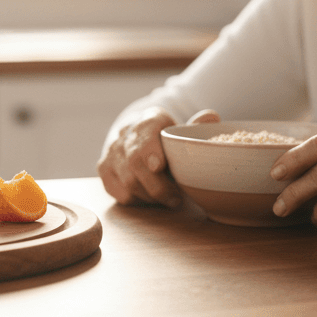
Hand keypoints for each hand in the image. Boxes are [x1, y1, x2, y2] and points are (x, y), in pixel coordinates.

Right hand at [97, 108, 219, 206]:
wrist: (135, 138)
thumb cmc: (165, 140)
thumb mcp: (180, 131)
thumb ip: (195, 127)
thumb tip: (212, 116)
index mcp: (148, 120)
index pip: (145, 131)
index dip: (150, 149)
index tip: (158, 165)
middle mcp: (125, 134)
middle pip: (135, 162)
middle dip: (157, 185)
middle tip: (176, 199)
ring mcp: (112, 152)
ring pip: (128, 181)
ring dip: (151, 195)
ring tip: (168, 199)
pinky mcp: (104, 169)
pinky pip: (120, 192)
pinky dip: (138, 199)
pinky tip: (150, 196)